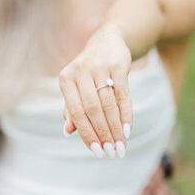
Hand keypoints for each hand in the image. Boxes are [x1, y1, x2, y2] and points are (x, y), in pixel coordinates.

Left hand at [59, 24, 131, 158]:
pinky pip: (123, 94)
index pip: (76, 112)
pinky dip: (126, 114)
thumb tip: (68, 132)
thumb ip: (72, 109)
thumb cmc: (88, 72)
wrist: (107, 42)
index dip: (86, 133)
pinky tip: (128, 130)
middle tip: (113, 152)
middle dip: (103, 134)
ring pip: (108, 104)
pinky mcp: (118, 64)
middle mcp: (80, 71)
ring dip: (116, 128)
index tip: (97, 152)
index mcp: (66, 78)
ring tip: (121, 146)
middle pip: (93, 109)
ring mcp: (99, 66)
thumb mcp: (76, 87)